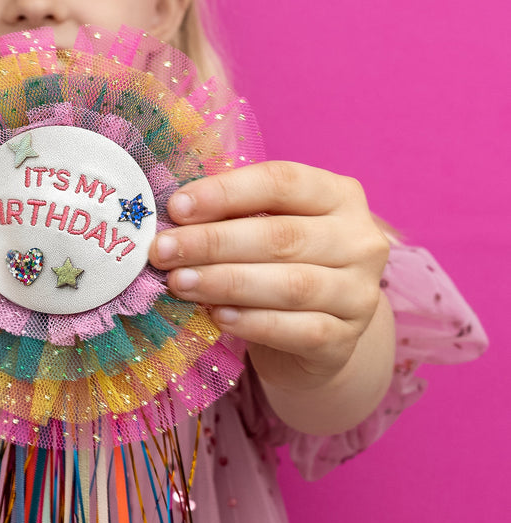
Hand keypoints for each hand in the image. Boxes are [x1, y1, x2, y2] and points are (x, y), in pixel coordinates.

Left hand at [149, 161, 389, 393]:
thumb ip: (230, 216)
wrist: (316, 335)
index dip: (226, 192)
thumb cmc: (279, 267)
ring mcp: (359, 294)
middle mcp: (360, 241)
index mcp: (339, 195)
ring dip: (226, 283)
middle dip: (213, 243)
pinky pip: (297, 330)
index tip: (176, 207)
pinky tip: (217, 316)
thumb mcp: (263, 229)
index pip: (283, 182)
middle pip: (282, 236)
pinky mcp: (344, 341)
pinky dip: (253, 322)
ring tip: (179, 283)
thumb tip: (173, 215)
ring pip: (291, 285)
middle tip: (163, 251)